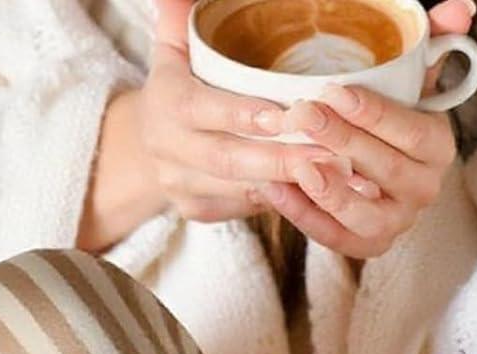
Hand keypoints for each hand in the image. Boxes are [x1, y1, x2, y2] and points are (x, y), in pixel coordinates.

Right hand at [78, 0, 367, 248]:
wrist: (143, 146)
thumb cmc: (175, 88)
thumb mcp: (172, 50)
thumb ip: (179, 19)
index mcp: (164, 104)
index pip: (201, 110)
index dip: (241, 115)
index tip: (283, 116)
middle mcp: (168, 151)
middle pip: (227, 159)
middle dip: (279, 160)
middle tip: (326, 155)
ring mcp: (181, 186)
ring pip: (240, 190)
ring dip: (289, 186)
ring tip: (334, 177)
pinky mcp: (196, 211)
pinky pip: (244, 210)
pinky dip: (281, 202)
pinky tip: (316, 195)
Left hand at [252, 0, 476, 259]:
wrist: (367, 164)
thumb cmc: (383, 113)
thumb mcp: (407, 75)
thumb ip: (431, 40)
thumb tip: (463, 7)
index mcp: (438, 147)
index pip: (414, 133)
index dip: (376, 115)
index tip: (335, 91)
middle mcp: (424, 190)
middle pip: (386, 170)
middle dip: (343, 143)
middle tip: (303, 115)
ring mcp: (398, 223)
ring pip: (367, 216)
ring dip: (331, 193)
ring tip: (298, 166)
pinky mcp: (369, 245)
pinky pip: (338, 239)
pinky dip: (306, 218)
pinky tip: (277, 191)